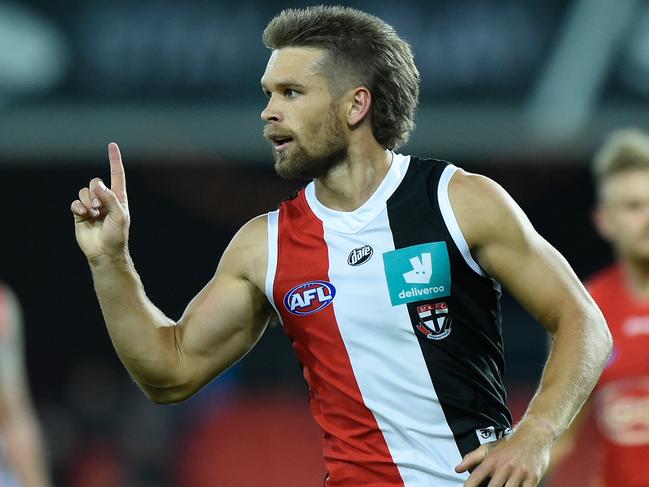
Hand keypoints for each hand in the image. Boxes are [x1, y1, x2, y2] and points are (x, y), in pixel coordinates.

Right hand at [71, 142, 129, 260]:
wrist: (104, 252)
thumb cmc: (117, 235)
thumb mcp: (120, 216)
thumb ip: (111, 198)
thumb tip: (98, 185)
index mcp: (118, 198)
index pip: (117, 175)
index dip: (114, 160)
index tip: (112, 145)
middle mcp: (105, 200)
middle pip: (95, 182)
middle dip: (96, 193)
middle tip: (100, 208)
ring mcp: (92, 206)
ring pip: (84, 192)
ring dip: (88, 202)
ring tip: (93, 215)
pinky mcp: (80, 214)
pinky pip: (75, 203)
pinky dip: (78, 207)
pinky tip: (84, 216)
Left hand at [455, 427, 550, 486]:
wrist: (534, 434)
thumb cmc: (509, 445)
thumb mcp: (488, 448)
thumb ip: (472, 458)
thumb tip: (457, 469)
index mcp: (492, 460)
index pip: (476, 476)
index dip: (470, 486)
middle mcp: (504, 467)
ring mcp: (519, 473)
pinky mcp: (533, 478)